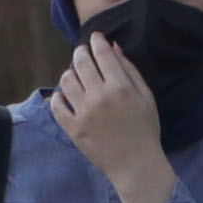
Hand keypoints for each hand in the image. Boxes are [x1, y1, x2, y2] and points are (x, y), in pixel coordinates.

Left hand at [50, 33, 170, 202]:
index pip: (102, 54)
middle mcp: (99, 97)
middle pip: (81, 62)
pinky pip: (57, 106)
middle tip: (83, 54)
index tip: (96, 38)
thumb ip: (130, 70)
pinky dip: (58, 97)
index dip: (97, 42)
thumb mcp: (146, 97)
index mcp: (120, 87)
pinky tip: (65, 96)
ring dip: (70, 73)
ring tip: (76, 76)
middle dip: (81, 53)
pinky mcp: (73, 129)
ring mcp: (83, 113)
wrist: (135, 164)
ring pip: (66, 80)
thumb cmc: (145, 129)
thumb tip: (113, 47)